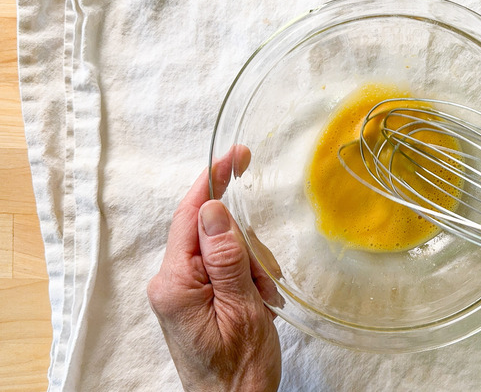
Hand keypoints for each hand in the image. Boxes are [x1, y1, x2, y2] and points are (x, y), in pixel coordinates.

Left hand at [147, 146, 281, 391]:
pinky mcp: (196, 297)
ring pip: (225, 249)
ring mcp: (183, 289)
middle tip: (264, 279)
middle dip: (246, 247)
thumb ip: (225, 256)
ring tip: (264, 300)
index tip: (235, 155)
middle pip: (213, 231)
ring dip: (252, 267)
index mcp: (176, 282)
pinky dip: (249, 278)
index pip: (191, 215)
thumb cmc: (238, 370)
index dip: (213, 180)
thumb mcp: (242, 308)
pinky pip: (226, 268)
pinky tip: (260, 301)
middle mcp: (172, 282)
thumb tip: (211, 207)